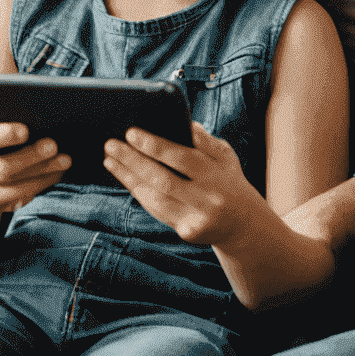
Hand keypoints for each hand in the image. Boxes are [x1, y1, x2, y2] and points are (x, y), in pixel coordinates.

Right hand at [0, 120, 68, 212]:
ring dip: (44, 172)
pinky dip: (43, 183)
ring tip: (66, 159)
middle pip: (3, 169)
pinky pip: (23, 198)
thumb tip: (34, 104)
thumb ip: (2, 114)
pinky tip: (58, 172)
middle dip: (32, 157)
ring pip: (16, 188)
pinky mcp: (0, 206)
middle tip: (54, 144)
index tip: (26, 130)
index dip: (3, 136)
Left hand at [103, 124, 261, 247]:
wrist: (244, 224)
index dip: (155, 146)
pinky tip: (125, 178)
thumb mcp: (225, 156)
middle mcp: (208, 198)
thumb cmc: (228, 180)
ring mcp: (197, 217)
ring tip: (110, 159)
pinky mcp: (187, 232)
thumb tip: (183, 123)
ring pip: (155, 197)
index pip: (182, 157)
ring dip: (129, 177)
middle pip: (163, 179)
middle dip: (133, 160)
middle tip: (111, 144)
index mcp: (217, 174)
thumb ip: (205, 141)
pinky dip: (139, 192)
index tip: (131, 132)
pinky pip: (157, 210)